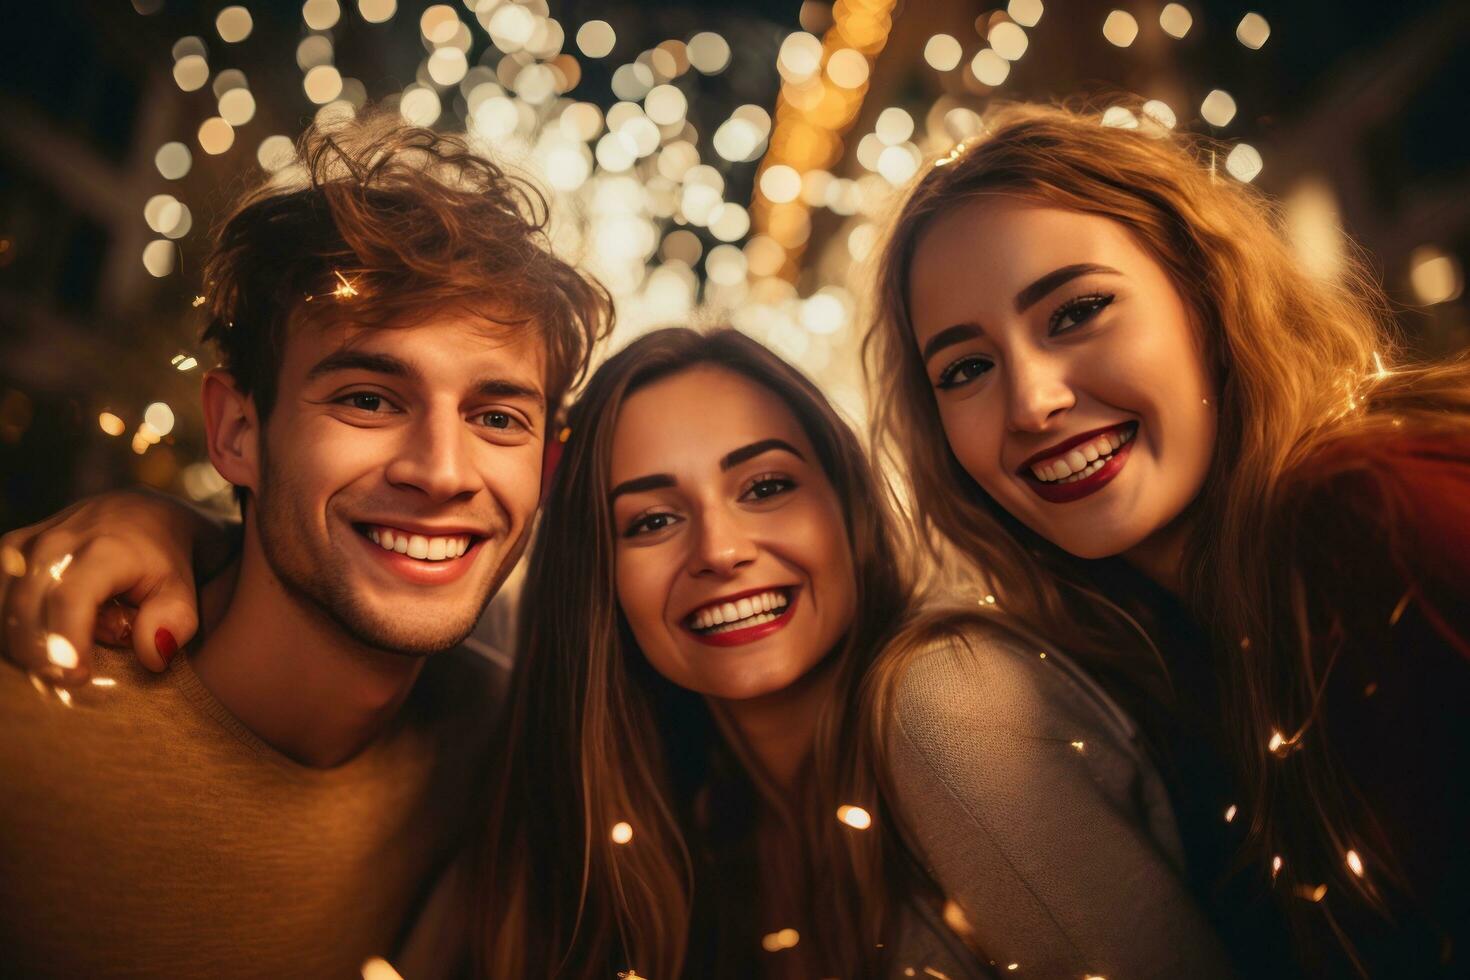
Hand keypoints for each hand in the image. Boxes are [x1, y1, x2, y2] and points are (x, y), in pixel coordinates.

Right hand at [0, 489, 231, 683]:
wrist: (139, 512)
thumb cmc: (161, 558)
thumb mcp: (181, 589)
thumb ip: (173, 621)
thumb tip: (152, 656)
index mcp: (103, 549)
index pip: (69, 601)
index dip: (67, 643)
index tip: (76, 678)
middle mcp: (55, 543)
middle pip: (26, 611)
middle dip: (41, 655)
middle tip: (66, 679)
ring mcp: (25, 545)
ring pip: (4, 610)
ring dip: (25, 643)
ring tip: (60, 656)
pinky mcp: (8, 552)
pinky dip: (12, 628)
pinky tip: (38, 641)